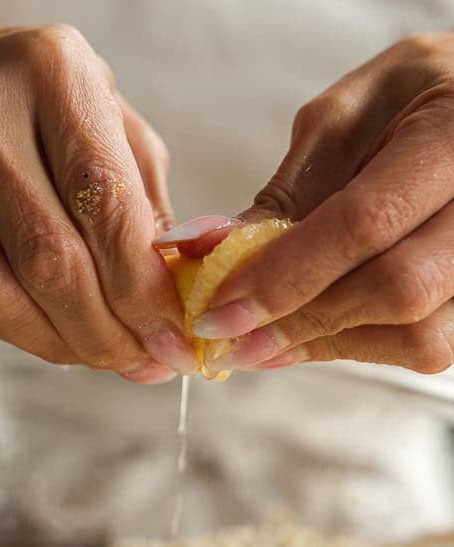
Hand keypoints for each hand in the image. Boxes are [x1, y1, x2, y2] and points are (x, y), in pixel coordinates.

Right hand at [0, 6, 194, 381]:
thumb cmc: (43, 106)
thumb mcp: (116, 127)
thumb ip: (150, 209)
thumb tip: (172, 304)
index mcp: (54, 75)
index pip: (105, 208)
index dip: (143, 290)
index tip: (171, 334)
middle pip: (50, 261)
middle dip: (107, 331)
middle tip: (143, 358)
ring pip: (1, 294)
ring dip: (65, 344)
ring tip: (106, 354)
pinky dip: (24, 335)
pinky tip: (60, 338)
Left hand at [176, 35, 453, 374]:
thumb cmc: (413, 101)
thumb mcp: (346, 118)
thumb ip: (289, 188)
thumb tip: (218, 252)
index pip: (366, 221)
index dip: (287, 273)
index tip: (222, 305)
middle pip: (398, 289)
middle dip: (300, 321)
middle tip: (230, 337)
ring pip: (419, 336)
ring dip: (326, 344)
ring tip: (262, 341)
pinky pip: (427, 345)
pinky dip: (358, 347)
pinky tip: (311, 334)